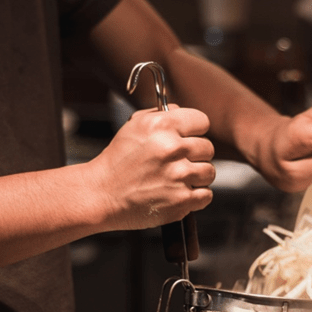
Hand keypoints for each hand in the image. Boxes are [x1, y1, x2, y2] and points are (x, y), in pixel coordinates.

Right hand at [89, 105, 214, 230]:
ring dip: (196, 176)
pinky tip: (178, 193)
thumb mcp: (134, 126)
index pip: (202, 121)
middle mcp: (172, 148)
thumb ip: (162, 115)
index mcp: (162, 125)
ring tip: (176, 179)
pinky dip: (195, 197)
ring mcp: (179, 176)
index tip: (187, 138)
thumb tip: (183, 112)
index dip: (195, 131)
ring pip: (209, 171)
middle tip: (178, 162)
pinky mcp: (181, 200)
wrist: (101, 194)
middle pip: (208, 148)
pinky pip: (206, 195)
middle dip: (195, 155)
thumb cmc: (118, 160)